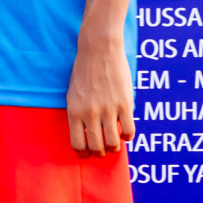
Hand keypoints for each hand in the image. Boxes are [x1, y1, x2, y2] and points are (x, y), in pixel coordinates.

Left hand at [66, 33, 134, 156]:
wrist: (99, 49)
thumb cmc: (84, 71)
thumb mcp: (73, 94)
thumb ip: (79, 114)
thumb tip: (86, 136)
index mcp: (74, 111)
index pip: (77, 144)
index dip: (84, 153)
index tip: (89, 152)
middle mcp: (90, 113)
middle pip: (97, 147)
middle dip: (101, 152)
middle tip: (104, 147)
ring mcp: (108, 109)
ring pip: (113, 143)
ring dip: (115, 146)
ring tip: (115, 141)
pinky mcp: (124, 104)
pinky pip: (129, 131)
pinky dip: (128, 136)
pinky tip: (125, 130)